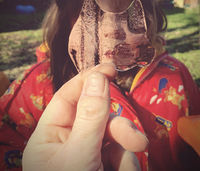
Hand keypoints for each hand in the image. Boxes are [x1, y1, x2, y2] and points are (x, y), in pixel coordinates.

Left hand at [23, 63, 146, 170]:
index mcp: (49, 135)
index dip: (88, 78)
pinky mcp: (104, 164)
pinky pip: (120, 153)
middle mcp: (68, 139)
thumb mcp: (78, 155)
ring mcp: (87, 152)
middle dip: (118, 127)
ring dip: (126, 151)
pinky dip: (126, 163)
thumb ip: (89, 115)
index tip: (110, 68)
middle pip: (97, 116)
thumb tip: (98, 77)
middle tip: (135, 141)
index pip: (68, 96)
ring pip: (113, 135)